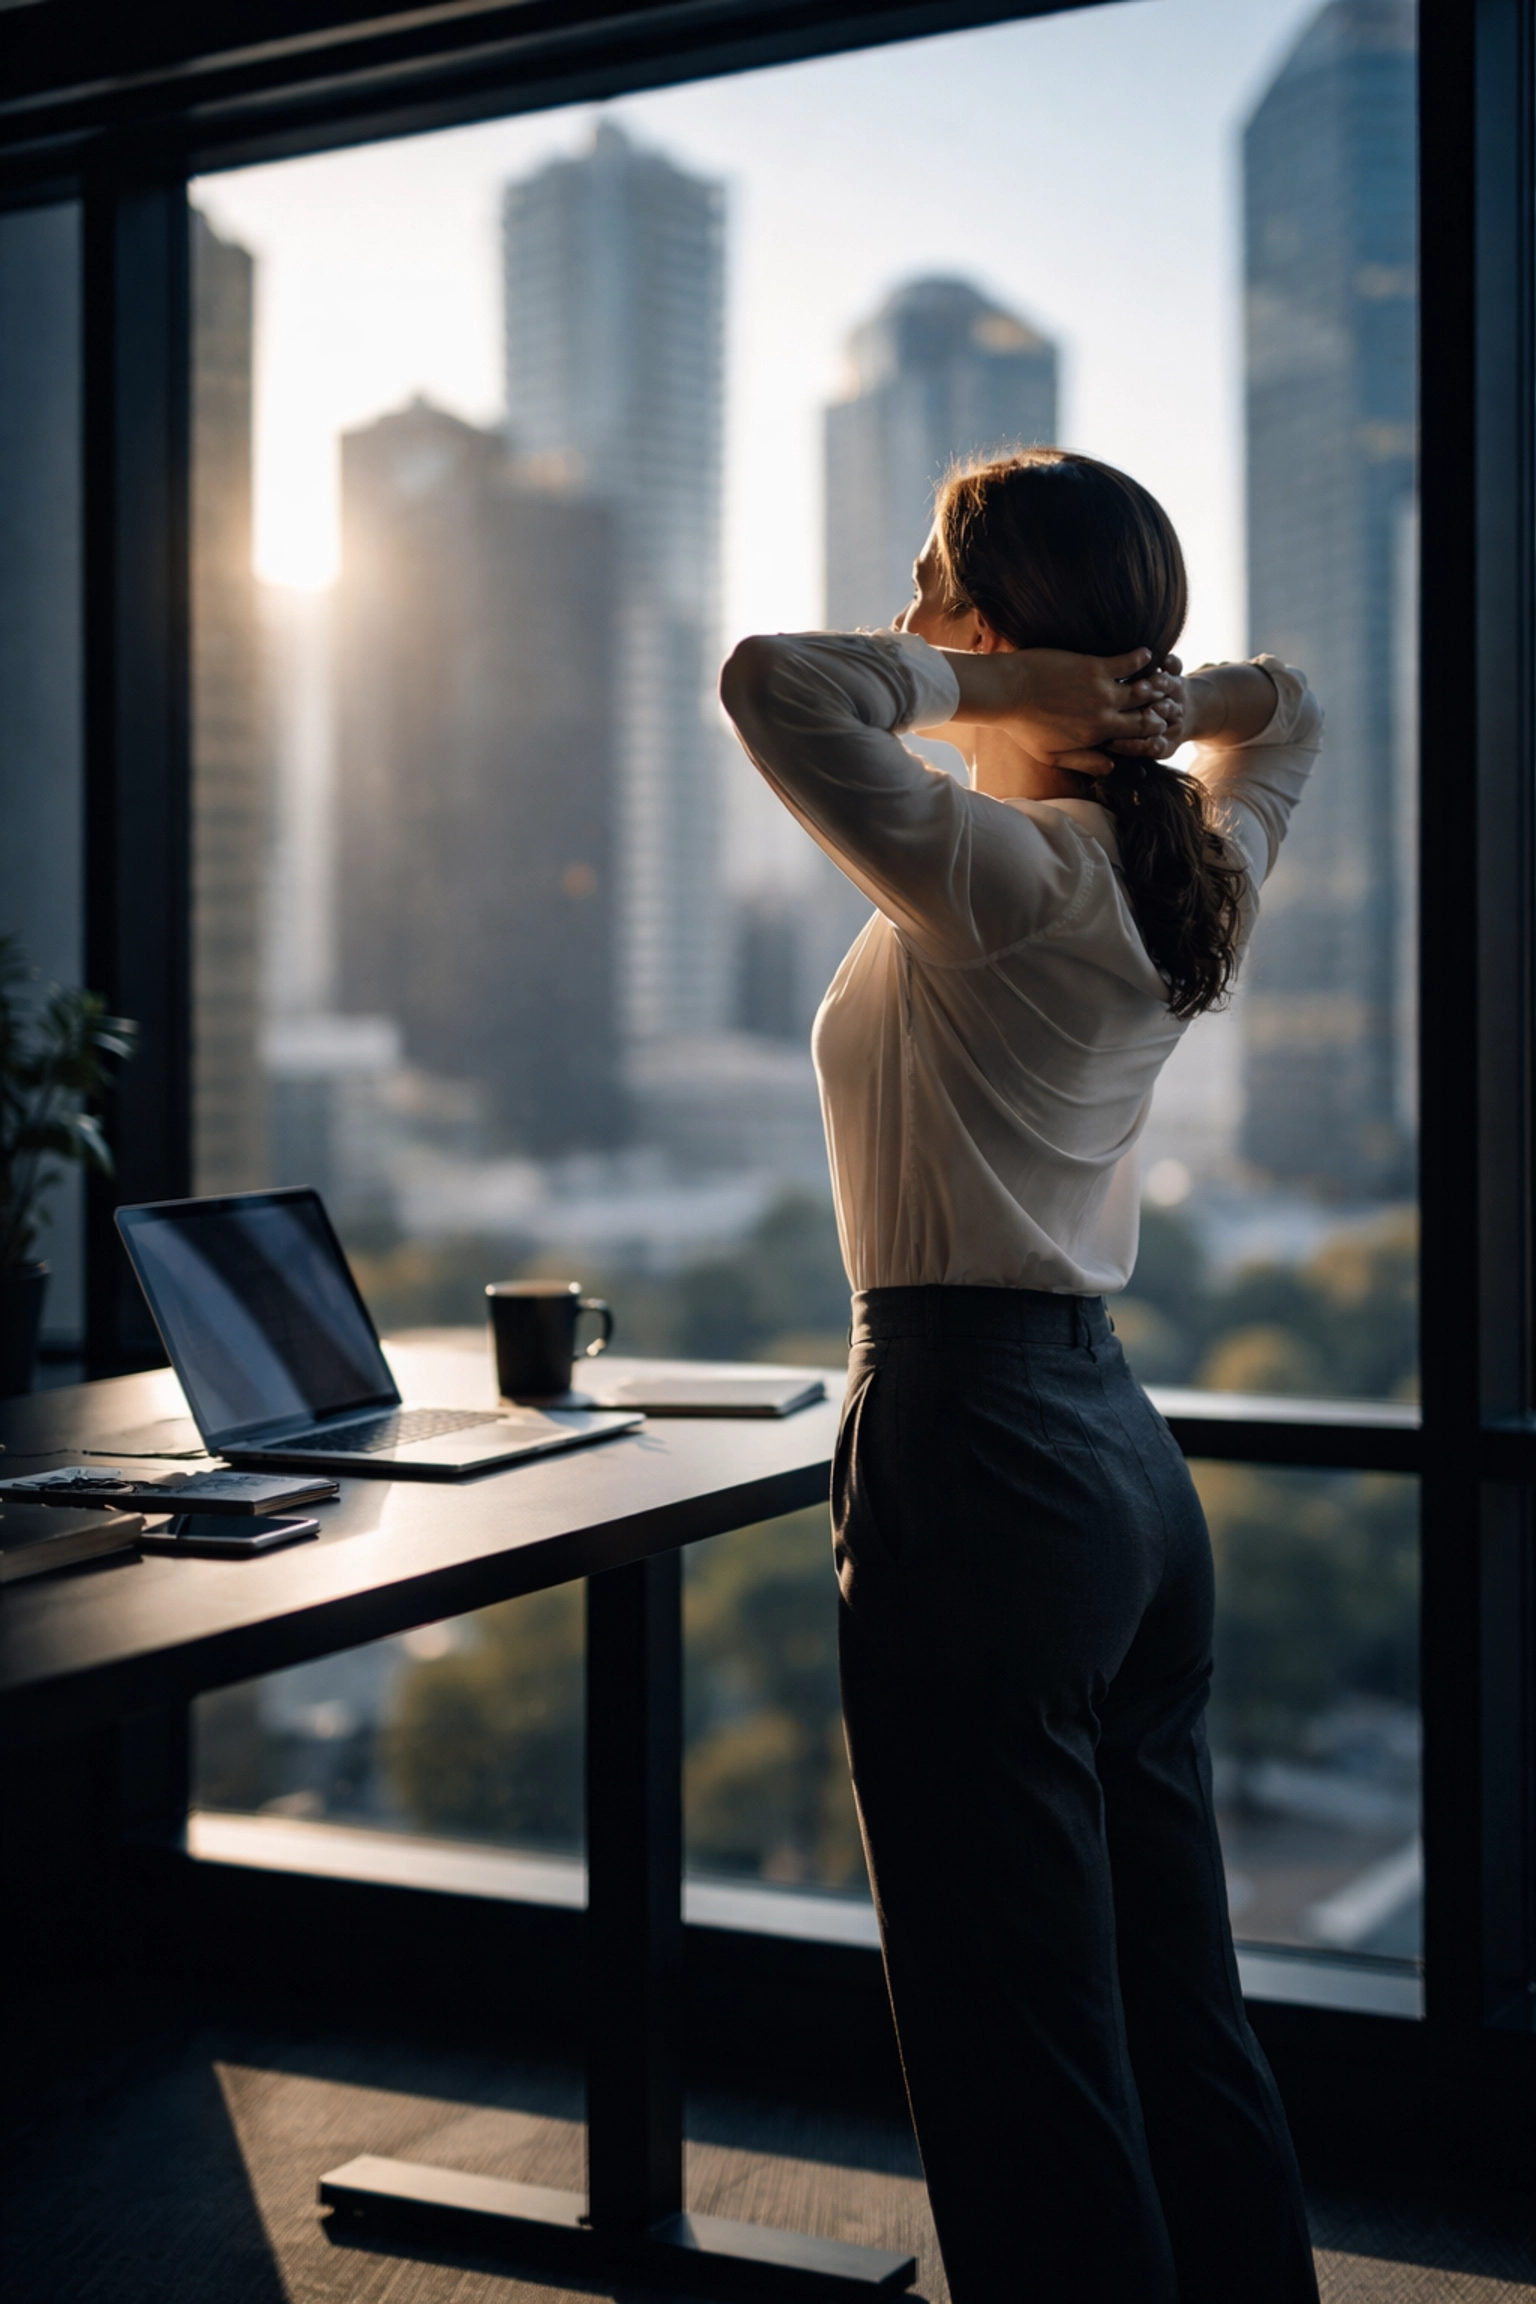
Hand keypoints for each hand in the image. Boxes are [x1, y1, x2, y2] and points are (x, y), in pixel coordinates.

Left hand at [1008, 647, 1181, 771]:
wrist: (1007, 693)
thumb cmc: (1023, 726)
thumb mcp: (1052, 756)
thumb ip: (1084, 762)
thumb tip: (1111, 768)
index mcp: (1097, 737)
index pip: (1136, 737)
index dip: (1151, 732)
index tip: (1159, 725)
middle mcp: (1104, 716)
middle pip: (1145, 714)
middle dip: (1159, 708)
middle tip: (1168, 700)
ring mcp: (1101, 691)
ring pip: (1142, 688)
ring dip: (1154, 683)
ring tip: (1160, 678)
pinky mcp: (1094, 667)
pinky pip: (1127, 662)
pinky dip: (1140, 658)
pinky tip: (1146, 653)